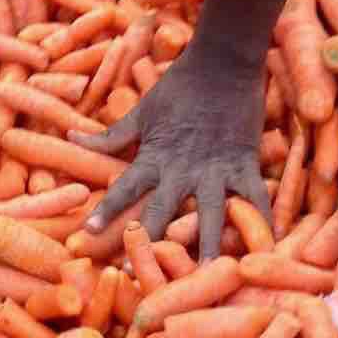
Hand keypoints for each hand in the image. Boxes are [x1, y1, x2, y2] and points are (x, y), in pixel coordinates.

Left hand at [72, 43, 269, 259]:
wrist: (224, 62)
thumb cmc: (180, 85)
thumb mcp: (142, 111)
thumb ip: (110, 134)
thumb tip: (71, 137)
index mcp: (154, 156)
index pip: (124, 188)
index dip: (106, 212)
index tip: (87, 234)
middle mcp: (182, 169)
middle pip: (163, 213)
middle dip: (151, 244)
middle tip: (140, 275)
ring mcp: (216, 170)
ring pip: (210, 215)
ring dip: (207, 246)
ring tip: (205, 275)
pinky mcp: (245, 165)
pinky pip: (255, 199)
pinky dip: (261, 222)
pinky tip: (266, 248)